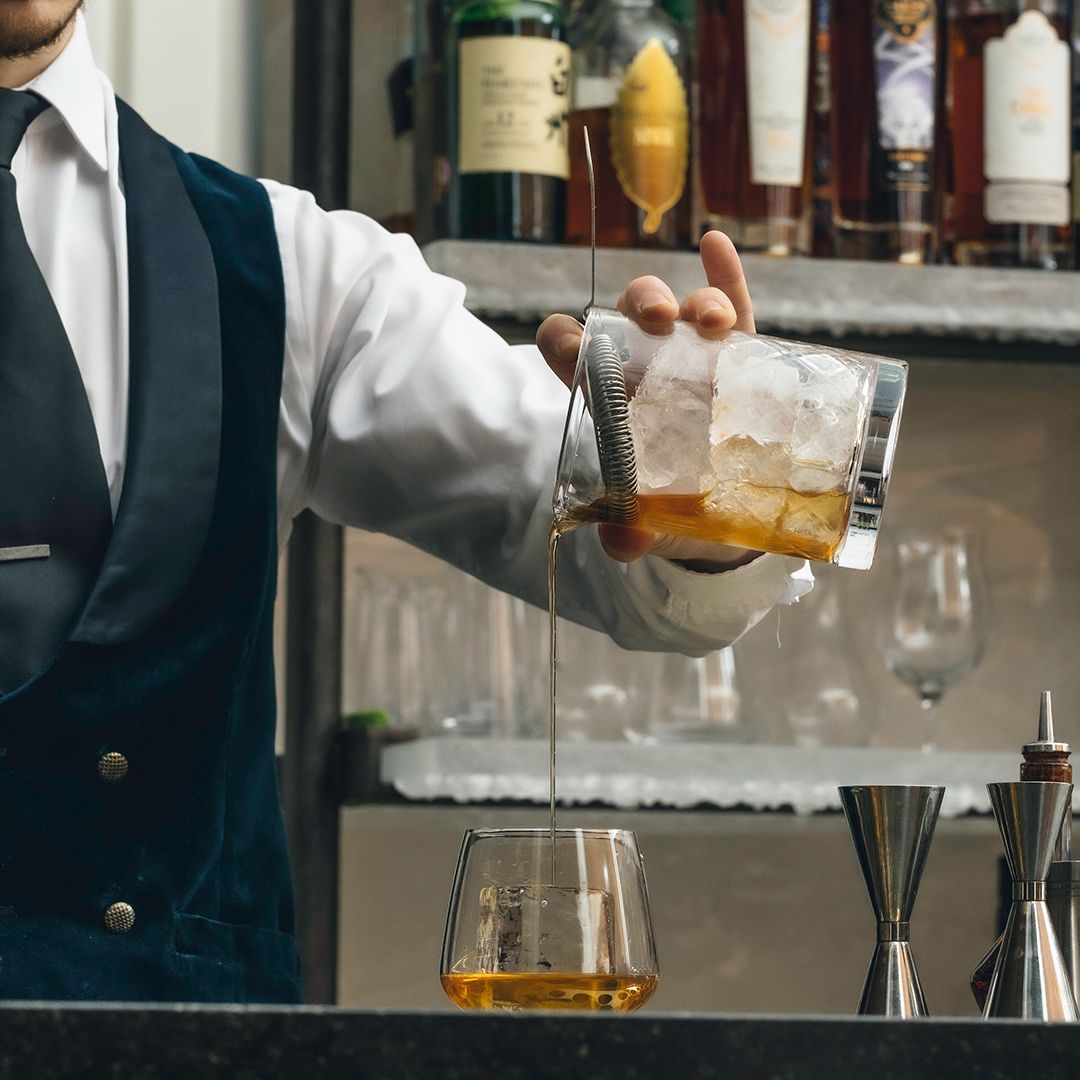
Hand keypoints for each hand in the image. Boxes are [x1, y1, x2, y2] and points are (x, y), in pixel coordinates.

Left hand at [535, 231, 761, 570]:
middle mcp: (650, 366)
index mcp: (612, 398)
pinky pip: (737, 305)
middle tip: (659, 322)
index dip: (565, 339)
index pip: (572, 351)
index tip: (575, 345)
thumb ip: (630, 531)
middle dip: (641, 303)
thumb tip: (622, 545)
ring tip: (713, 321)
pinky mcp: (743, 355)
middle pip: (632, 313)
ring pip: (687, 308)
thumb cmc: (672, 509)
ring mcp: (698, 355)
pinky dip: (727, 274)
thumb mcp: (652, 525)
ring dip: (696, 299)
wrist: (726, 516)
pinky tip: (716, 245)